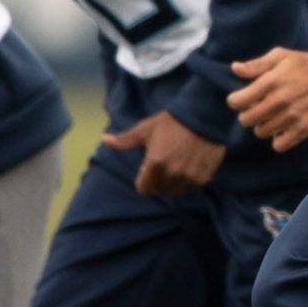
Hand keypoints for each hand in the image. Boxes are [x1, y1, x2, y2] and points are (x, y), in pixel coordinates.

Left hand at [103, 109, 226, 195]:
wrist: (203, 115)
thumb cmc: (171, 122)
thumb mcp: (145, 129)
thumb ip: (125, 140)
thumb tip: (103, 139)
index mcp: (155, 163)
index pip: (144, 188)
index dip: (144, 181)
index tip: (148, 171)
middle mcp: (172, 173)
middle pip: (160, 191)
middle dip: (159, 182)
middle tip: (164, 168)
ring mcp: (189, 176)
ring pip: (177, 191)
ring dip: (175, 184)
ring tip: (177, 168)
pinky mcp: (204, 177)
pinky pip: (193, 186)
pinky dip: (190, 180)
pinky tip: (190, 166)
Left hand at [227, 47, 307, 151]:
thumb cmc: (306, 65)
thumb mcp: (281, 56)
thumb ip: (256, 65)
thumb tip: (235, 68)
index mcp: (271, 82)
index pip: (238, 102)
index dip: (235, 101)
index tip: (241, 99)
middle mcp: (279, 101)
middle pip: (246, 120)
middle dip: (247, 114)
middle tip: (256, 109)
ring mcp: (291, 117)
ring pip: (261, 132)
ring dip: (263, 125)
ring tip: (271, 117)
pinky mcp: (303, 129)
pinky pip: (279, 145)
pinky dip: (278, 139)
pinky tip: (282, 128)